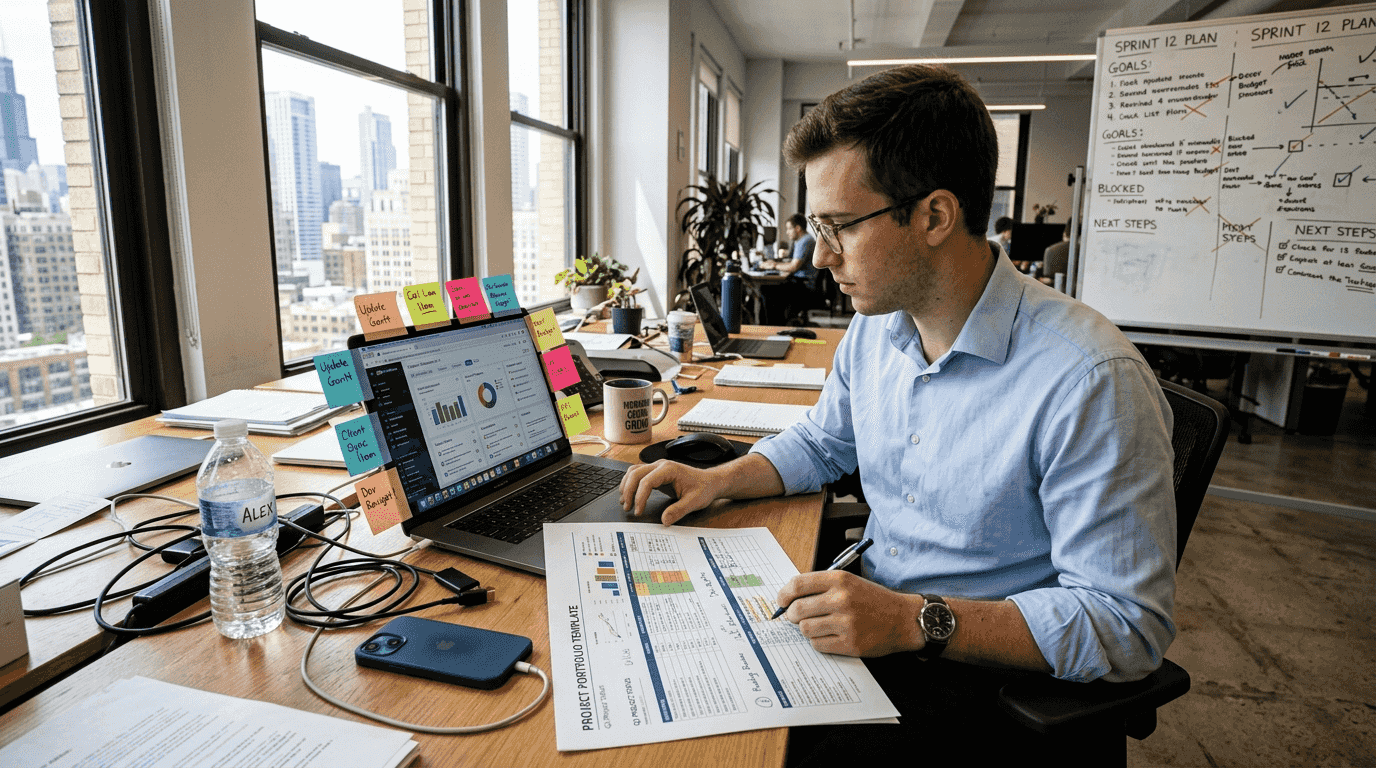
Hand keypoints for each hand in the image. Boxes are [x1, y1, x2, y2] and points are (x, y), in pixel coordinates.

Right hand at [619, 459, 720, 525]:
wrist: (710, 481)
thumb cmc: (703, 488)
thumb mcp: (694, 502)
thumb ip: (679, 510)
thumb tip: (665, 520)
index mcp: (669, 469)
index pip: (647, 481)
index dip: (640, 497)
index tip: (638, 511)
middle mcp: (661, 465)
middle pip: (635, 473)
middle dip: (628, 491)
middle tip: (627, 508)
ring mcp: (658, 467)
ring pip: (634, 471)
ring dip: (627, 486)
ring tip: (625, 502)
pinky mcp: (656, 473)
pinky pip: (638, 474)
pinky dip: (631, 484)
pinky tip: (629, 495)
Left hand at [776, 570, 923, 656]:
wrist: (903, 619)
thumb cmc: (873, 600)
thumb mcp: (850, 582)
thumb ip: (822, 586)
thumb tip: (790, 597)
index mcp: (839, 580)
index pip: (798, 584)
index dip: (784, 594)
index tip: (781, 601)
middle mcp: (841, 599)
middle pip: (797, 610)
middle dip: (791, 615)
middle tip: (795, 617)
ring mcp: (846, 623)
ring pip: (805, 629)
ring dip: (806, 629)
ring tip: (818, 626)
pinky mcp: (850, 643)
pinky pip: (818, 645)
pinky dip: (819, 642)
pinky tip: (830, 636)